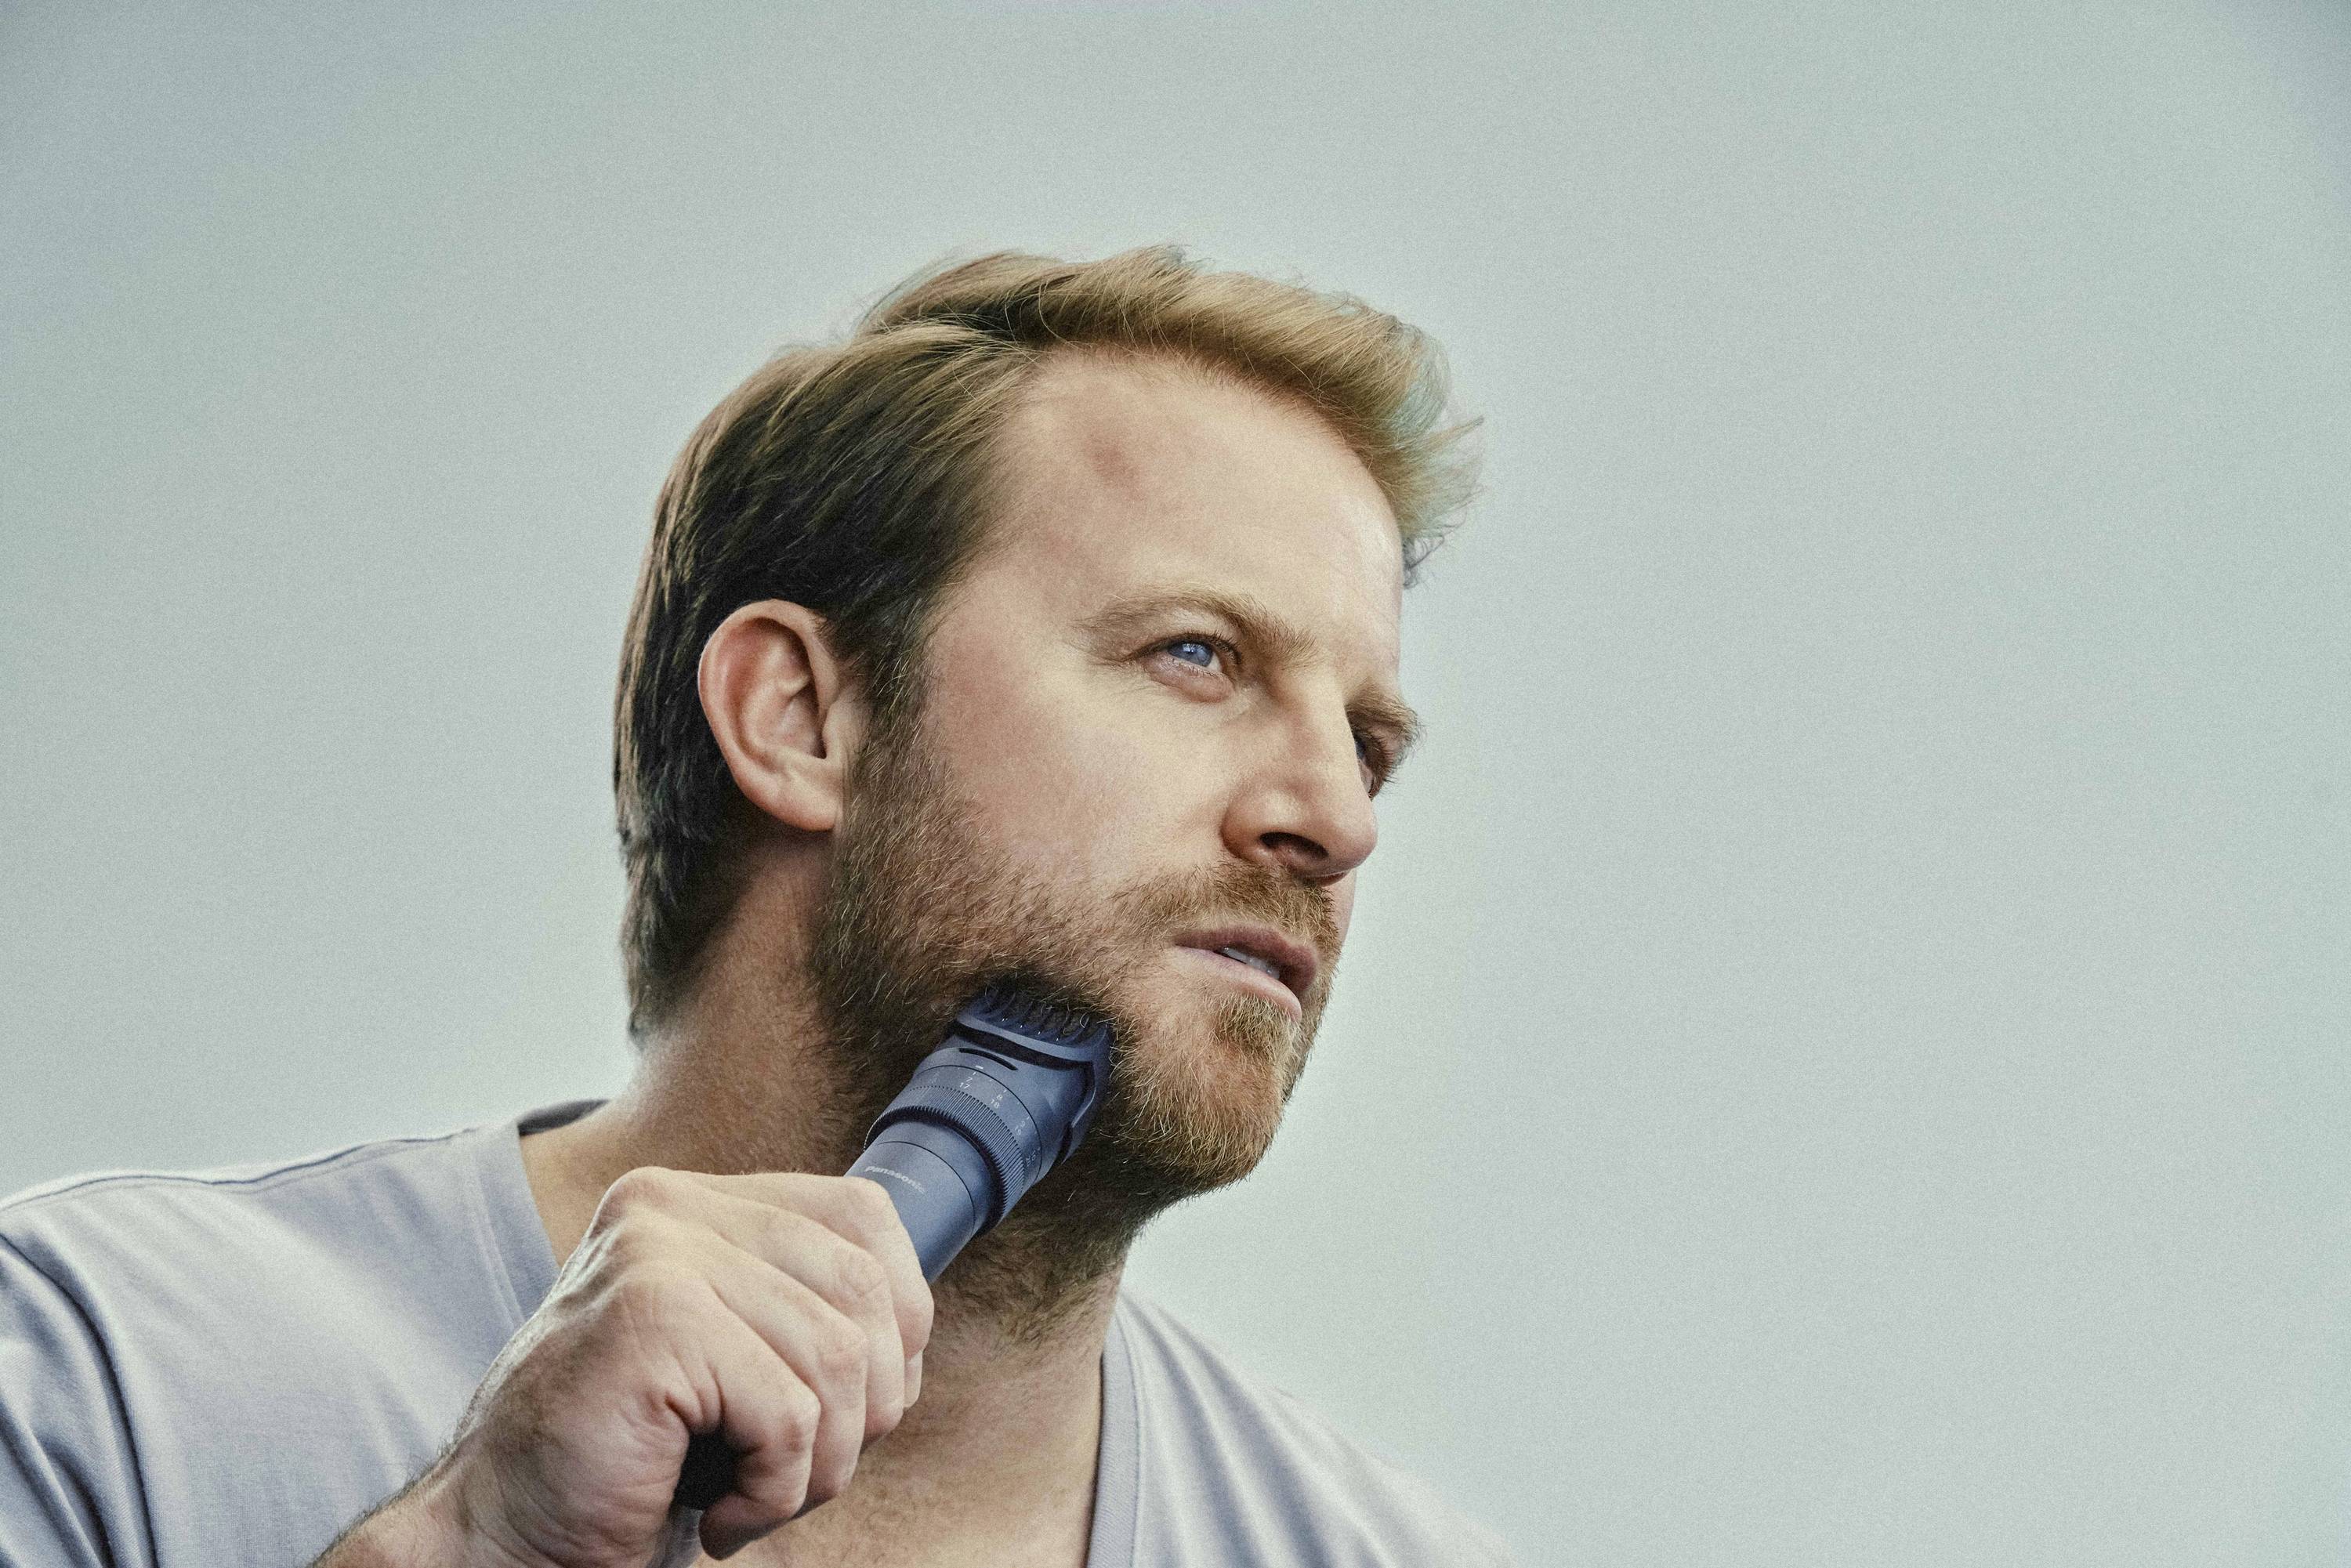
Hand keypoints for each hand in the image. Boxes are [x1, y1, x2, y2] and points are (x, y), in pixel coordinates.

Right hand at [327, 1168, 931, 1566]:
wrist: (503, 1538)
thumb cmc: (631, 1460)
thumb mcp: (731, 1352)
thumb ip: (802, 1304)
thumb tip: (915, 1316)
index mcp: (693, 1201)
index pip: (866, 1216)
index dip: (898, 1318)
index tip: (851, 1403)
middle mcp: (670, 1206)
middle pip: (867, 1293)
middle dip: (865, 1408)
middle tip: (794, 1470)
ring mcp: (657, 1253)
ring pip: (840, 1360)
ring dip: (818, 1464)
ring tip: (749, 1495)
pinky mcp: (653, 1319)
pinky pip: (792, 1414)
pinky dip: (774, 1492)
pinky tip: (713, 1514)